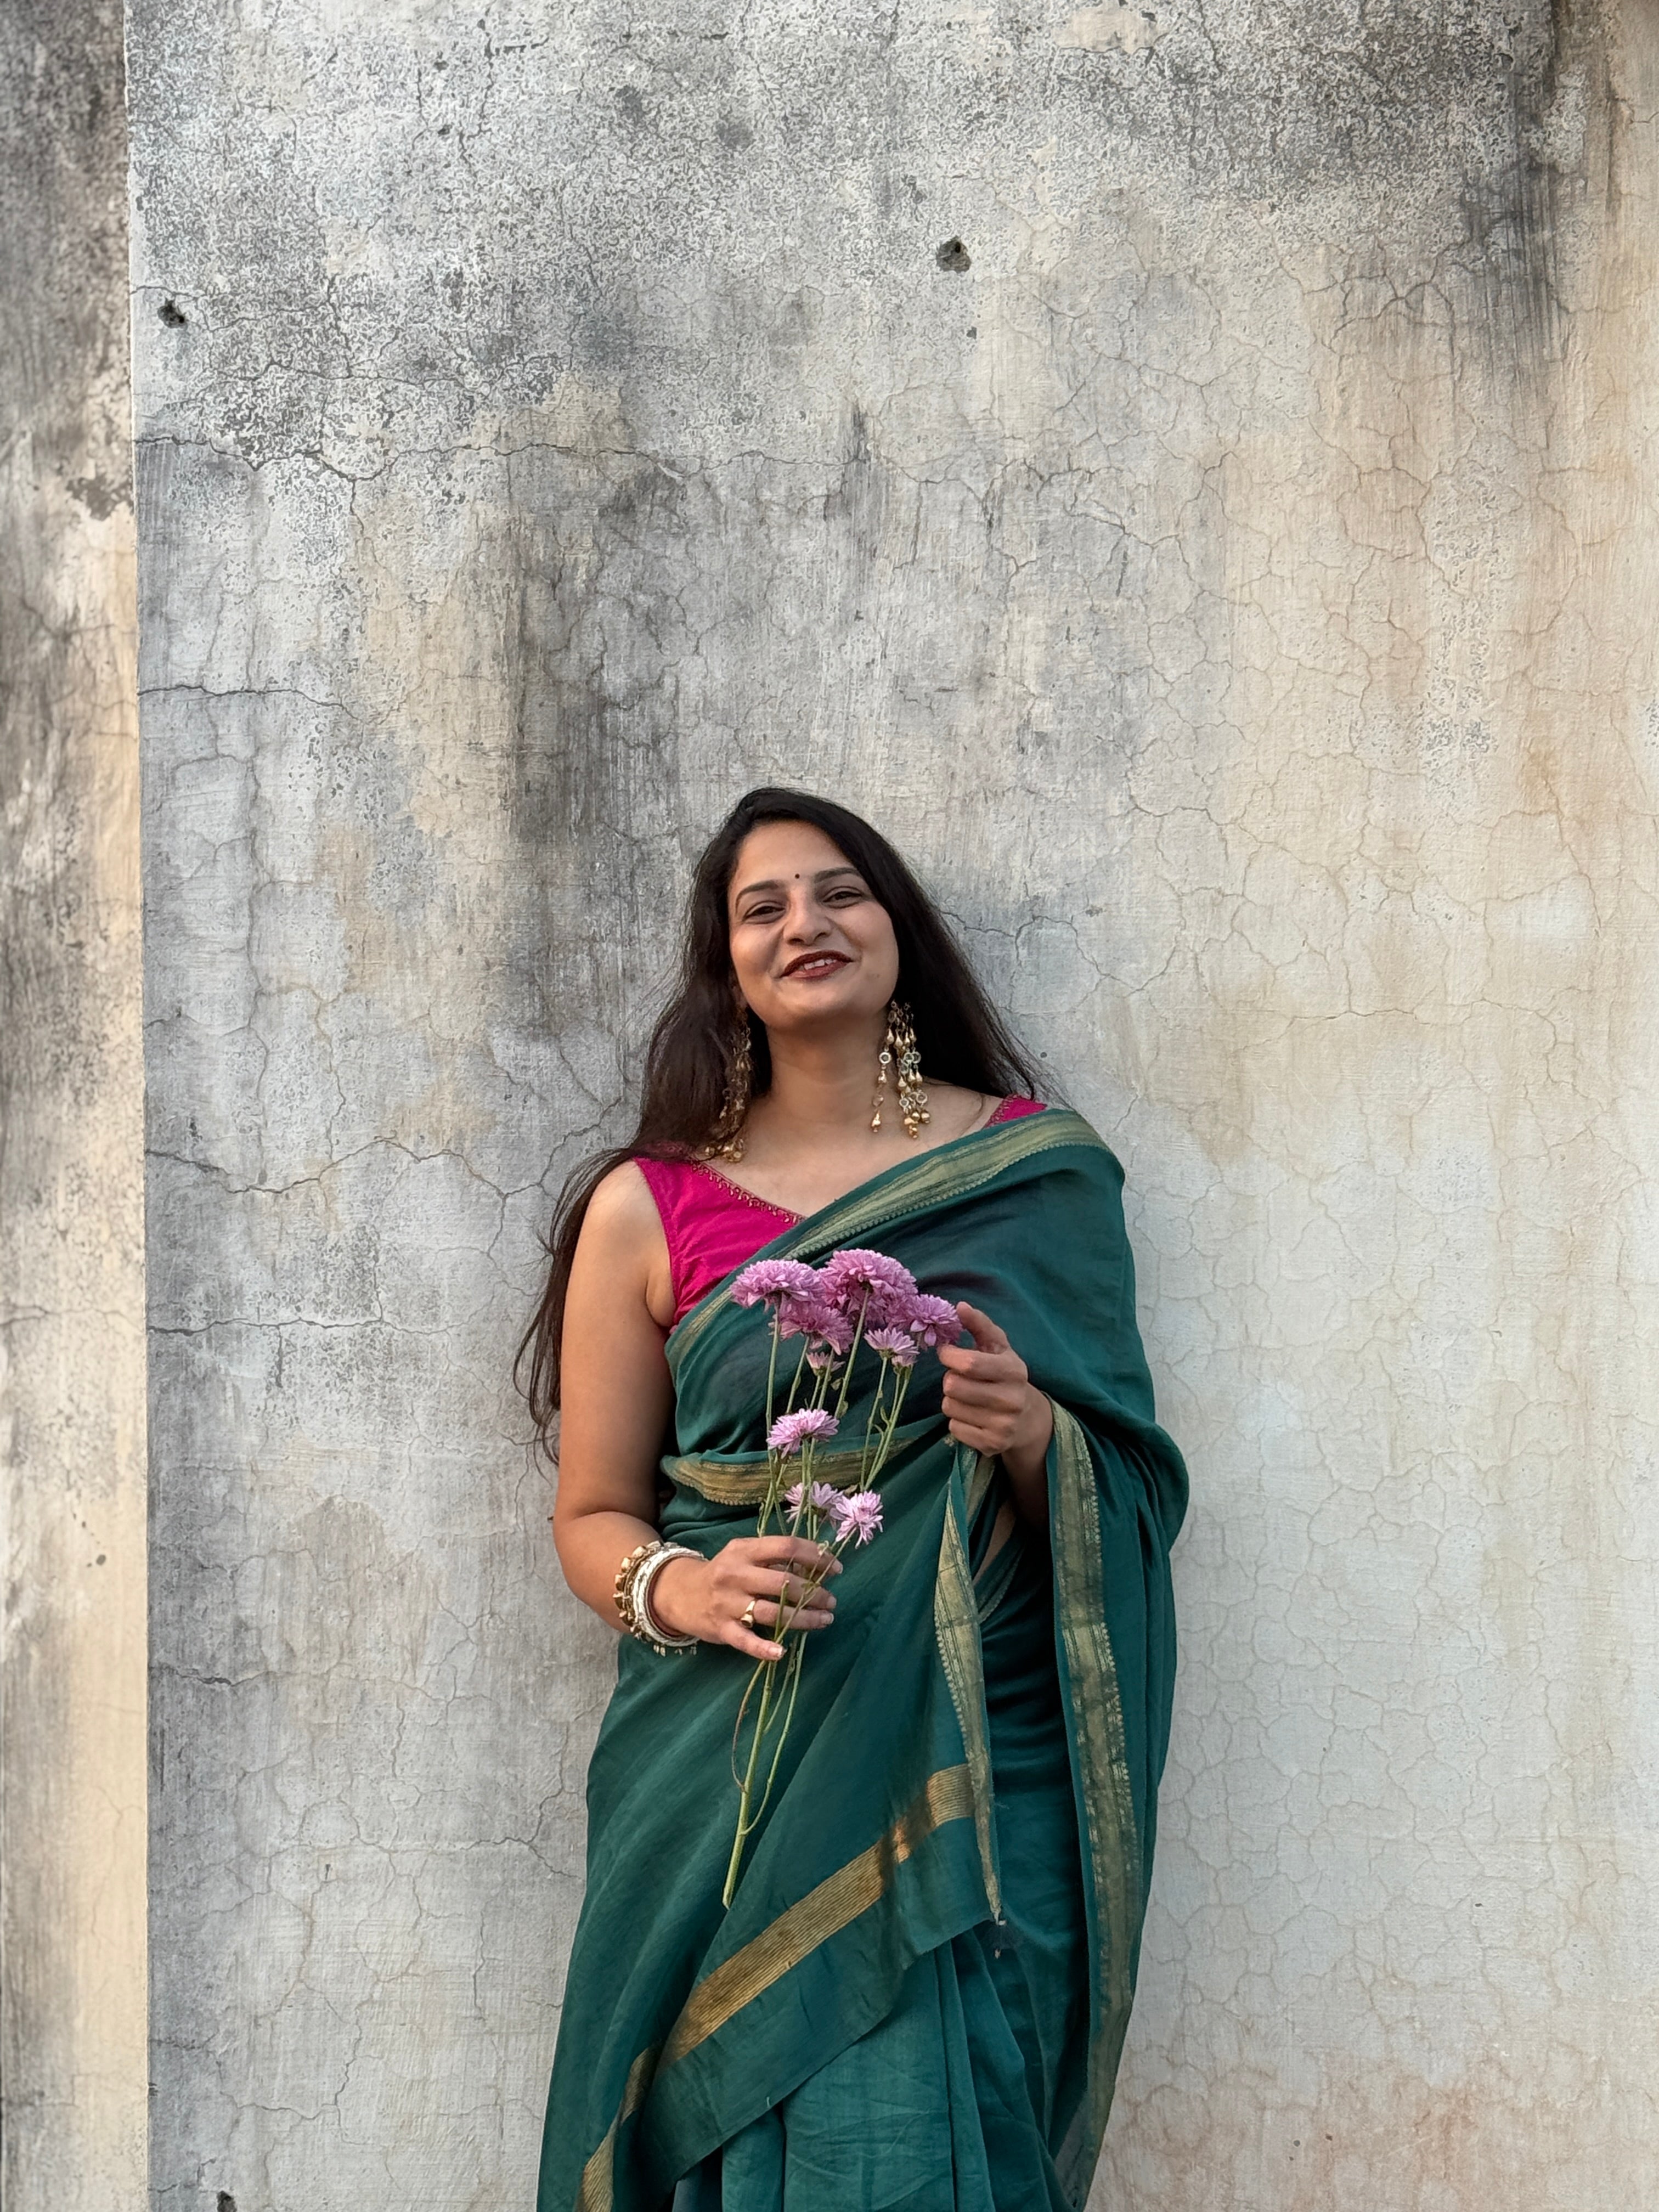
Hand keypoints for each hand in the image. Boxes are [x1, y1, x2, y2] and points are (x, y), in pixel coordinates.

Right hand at [650, 1535, 841, 1661]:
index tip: (836, 1569)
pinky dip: (763, 1648)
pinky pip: (745, 1641)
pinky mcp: (721, 1629)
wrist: (679, 1593)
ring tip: (825, 1620)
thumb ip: (772, 1557)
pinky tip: (781, 1652)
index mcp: (744, 1550)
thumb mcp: (743, 1554)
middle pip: (782, 1582)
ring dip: (803, 1618)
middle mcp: (735, 1574)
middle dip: (814, 1592)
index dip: (815, 1556)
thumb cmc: (723, 1572)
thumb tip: (816, 1564)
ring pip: (771, 1612)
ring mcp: (727, 1603)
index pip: (786, 1547)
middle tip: (832, 1601)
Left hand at [939, 1302, 1053, 1478]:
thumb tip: (960, 1306)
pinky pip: (954, 1428)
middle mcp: (1011, 1399)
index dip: (949, 1355)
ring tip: (968, 1398)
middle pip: (954, 1386)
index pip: (969, 1363)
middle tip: (960, 1379)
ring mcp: (1003, 1425)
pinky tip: (972, 1416)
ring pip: (950, 1407)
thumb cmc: (1005, 1375)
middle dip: (950, 1379)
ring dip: (952, 1400)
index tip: (947, 1352)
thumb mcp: (998, 1347)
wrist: (1028, 1419)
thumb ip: (979, 1324)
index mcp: (1013, 1370)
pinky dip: (957, 1421)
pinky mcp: (992, 1445)